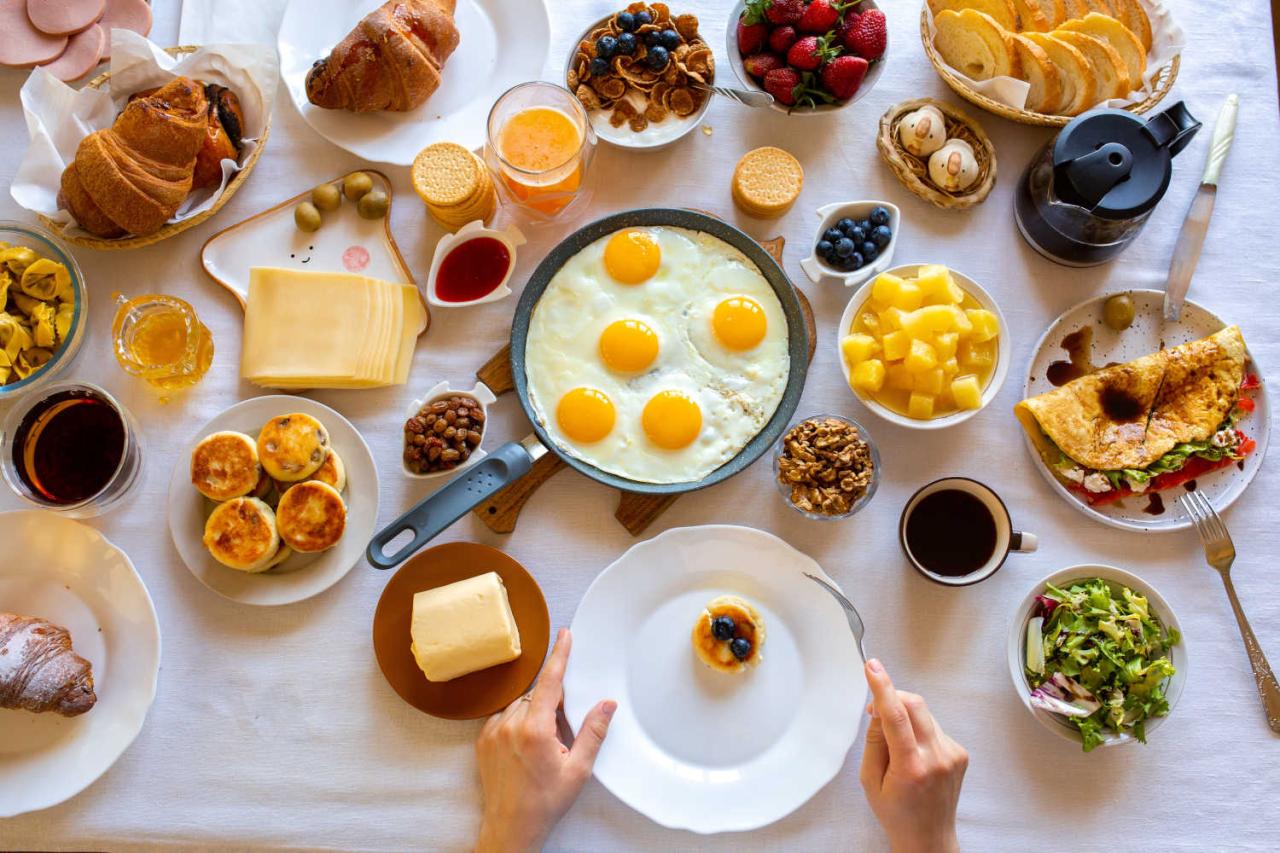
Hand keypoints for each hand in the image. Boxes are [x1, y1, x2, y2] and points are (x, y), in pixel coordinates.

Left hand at [475, 628, 615, 852]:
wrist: (511, 828)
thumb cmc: (546, 803)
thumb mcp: (578, 770)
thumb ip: (593, 732)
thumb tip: (607, 703)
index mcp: (535, 730)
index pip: (550, 682)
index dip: (560, 656)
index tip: (565, 635)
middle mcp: (510, 725)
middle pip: (535, 695)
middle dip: (550, 704)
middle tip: (559, 734)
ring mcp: (492, 732)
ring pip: (518, 705)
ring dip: (532, 714)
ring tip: (541, 746)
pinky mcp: (481, 740)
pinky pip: (503, 717)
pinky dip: (516, 723)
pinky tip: (524, 747)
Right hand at [859, 658, 967, 852]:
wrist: (929, 838)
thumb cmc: (896, 813)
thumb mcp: (870, 780)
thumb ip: (874, 741)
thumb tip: (879, 710)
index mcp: (911, 767)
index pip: (896, 717)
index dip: (882, 688)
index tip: (873, 667)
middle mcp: (936, 758)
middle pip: (915, 705)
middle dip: (893, 696)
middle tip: (875, 709)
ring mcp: (952, 755)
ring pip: (924, 714)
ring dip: (905, 717)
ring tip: (896, 746)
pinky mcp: (960, 753)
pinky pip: (933, 726)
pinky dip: (919, 730)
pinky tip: (914, 754)